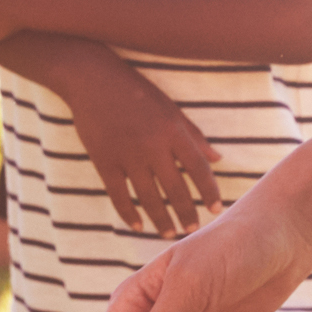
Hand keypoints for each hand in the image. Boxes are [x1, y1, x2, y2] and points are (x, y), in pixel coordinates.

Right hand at [46, 49, 230, 236]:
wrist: (93, 79)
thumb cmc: (136, 92)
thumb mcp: (171, 109)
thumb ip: (194, 136)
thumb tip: (218, 159)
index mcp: (173, 131)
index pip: (199, 168)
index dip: (210, 192)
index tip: (217, 209)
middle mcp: (153, 145)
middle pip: (176, 189)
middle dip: (187, 213)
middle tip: (193, 230)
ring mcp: (127, 155)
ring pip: (149, 198)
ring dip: (161, 220)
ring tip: (169, 233)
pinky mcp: (104, 161)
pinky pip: (119, 195)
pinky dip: (129, 214)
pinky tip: (138, 226)